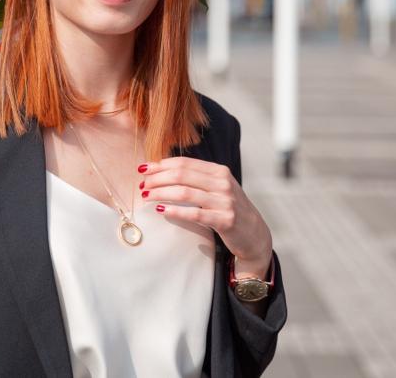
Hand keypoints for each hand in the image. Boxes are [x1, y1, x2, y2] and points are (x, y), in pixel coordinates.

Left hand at [138, 157, 272, 277]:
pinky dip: (175, 211)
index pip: (184, 163)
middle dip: (157, 179)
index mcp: (219, 171)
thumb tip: (162, 171)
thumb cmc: (228, 209)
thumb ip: (197, 178)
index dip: (161, 165)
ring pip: (184, 192)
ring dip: (161, 193)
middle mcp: (223, 182)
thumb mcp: (217, 188)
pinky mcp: (225, 220)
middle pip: (181, 175)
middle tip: (142, 185)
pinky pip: (195, 214)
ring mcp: (225, 201)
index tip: (143, 170)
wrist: (253, 233)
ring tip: (146, 197)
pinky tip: (161, 211)